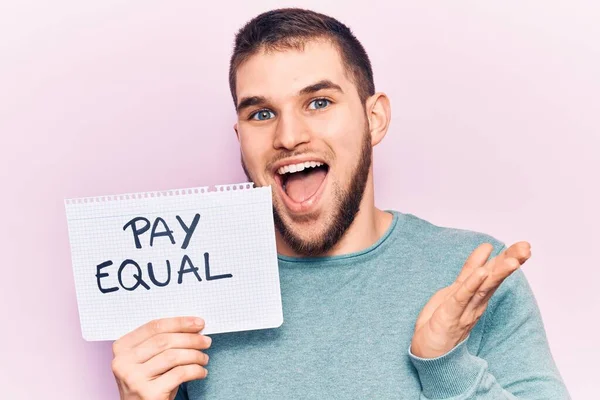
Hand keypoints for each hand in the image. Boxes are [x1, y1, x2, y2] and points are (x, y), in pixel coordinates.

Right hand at [111, 317, 211, 399]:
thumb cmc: (148, 383)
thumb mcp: (148, 360)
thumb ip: (161, 343)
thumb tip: (192, 328)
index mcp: (122, 348)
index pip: (154, 327)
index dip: (179, 322)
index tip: (198, 323)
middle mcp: (123, 362)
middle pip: (164, 340)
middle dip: (190, 339)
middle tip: (206, 341)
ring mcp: (134, 379)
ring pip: (173, 356)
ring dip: (195, 355)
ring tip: (204, 358)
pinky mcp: (148, 393)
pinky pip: (179, 374)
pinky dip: (195, 370)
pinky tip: (201, 372)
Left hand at [411, 242, 530, 358]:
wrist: (429, 353)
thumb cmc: (441, 321)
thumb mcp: (455, 290)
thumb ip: (470, 272)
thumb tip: (485, 252)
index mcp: (476, 295)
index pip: (493, 273)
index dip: (507, 258)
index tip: (524, 246)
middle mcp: (475, 302)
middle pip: (494, 279)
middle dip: (510, 262)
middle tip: (526, 247)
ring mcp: (464, 310)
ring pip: (484, 288)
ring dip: (497, 273)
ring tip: (512, 260)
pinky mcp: (450, 316)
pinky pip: (461, 298)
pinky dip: (471, 285)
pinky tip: (481, 273)